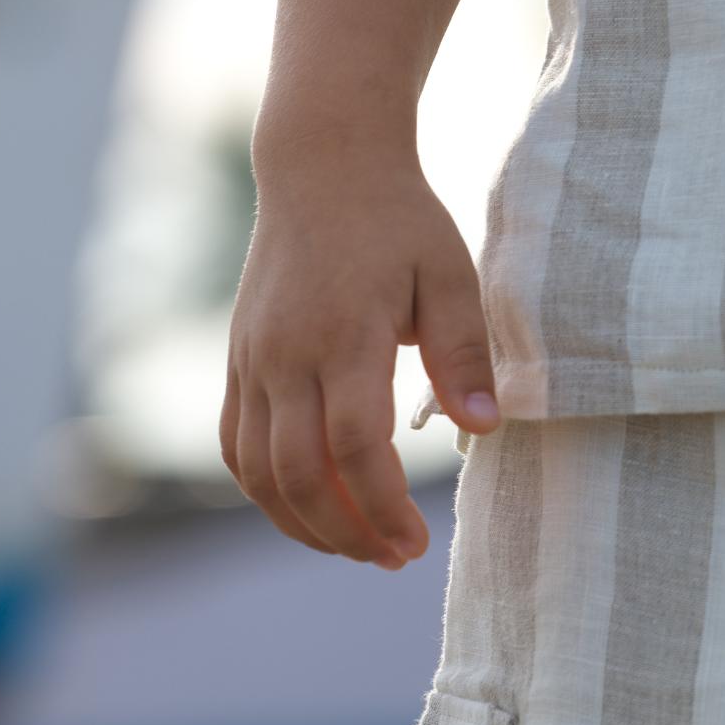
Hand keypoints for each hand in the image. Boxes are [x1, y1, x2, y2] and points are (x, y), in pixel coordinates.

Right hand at [220, 143, 499, 565]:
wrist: (322, 166)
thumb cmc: (398, 219)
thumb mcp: (449, 271)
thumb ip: (464, 352)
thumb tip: (487, 429)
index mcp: (344, 334)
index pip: (354, 448)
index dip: (382, 507)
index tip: (417, 543)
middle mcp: (286, 355)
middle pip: (299, 475)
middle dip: (347, 533)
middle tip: (394, 558)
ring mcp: (253, 360)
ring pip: (258, 473)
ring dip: (304, 523)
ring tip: (356, 547)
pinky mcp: (239, 360)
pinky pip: (237, 446)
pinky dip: (267, 491)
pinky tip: (311, 508)